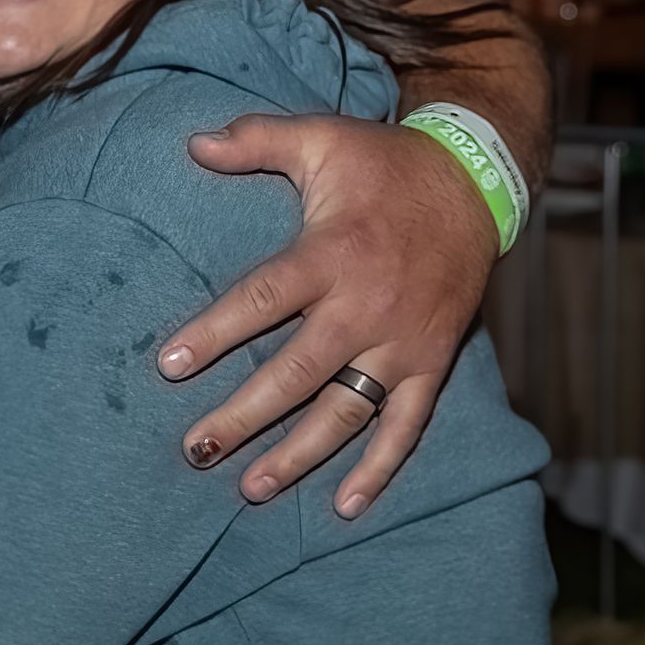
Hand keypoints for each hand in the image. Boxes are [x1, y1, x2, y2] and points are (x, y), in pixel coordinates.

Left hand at [158, 115, 496, 515]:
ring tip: (249, 487)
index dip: (213, 335)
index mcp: (332, 254)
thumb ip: (256, 140)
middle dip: (243, 415)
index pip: (262, 301)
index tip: (168, 368)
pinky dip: (379, 469)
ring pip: (345, 411)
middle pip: (296, 373)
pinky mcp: (432, 362)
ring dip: (298, 455)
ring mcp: (403, 342)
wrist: (477, 183)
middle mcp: (366, 307)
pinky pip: (406, 426)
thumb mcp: (321, 137)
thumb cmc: (384, 162)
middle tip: (195, 449)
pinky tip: (346, 508)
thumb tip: (192, 143)